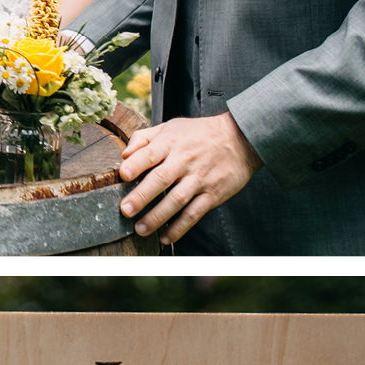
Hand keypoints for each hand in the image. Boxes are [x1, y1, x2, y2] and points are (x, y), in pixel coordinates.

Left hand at [118, 112, 261, 242]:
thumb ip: (144, 138)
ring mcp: (200, 178)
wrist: (241, 138)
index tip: (123, 175)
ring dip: (157, 217)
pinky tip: (165, 237)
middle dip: (142, 196)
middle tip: (126, 210)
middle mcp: (185, 160)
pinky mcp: (213, 194)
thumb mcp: (171, 127)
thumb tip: (124, 155)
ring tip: (140, 229)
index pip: (151, 153)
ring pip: (177, 200)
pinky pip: (194, 213)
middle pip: (161, 178)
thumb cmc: (199, 134)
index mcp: (172, 142)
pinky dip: (180, 227)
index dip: (136, 164)